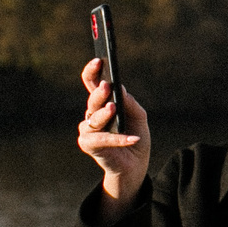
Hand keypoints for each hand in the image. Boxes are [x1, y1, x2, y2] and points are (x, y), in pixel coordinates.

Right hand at [77, 59, 150, 204]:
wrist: (134, 167)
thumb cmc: (135, 138)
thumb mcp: (139, 117)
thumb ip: (131, 104)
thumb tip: (122, 91)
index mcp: (102, 103)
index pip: (93, 83)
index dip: (93, 71)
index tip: (99, 60)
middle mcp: (92, 114)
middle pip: (92, 100)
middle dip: (99, 93)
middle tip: (107, 86)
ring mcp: (88, 130)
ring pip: (93, 119)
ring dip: (104, 114)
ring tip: (113, 108)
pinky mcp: (89, 145)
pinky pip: (102, 140)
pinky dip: (118, 139)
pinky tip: (133, 138)